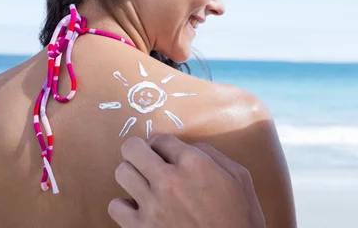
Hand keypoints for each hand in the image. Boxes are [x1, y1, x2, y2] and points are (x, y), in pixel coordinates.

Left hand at [108, 134, 265, 227]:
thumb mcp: (240, 178)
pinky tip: (139, 209)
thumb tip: (191, 148)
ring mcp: (153, 206)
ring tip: (143, 184)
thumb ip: (214, 156)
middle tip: (147, 160)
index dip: (163, 145)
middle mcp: (169, 180)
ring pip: (122, 173)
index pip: (161, 139)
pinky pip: (115, 207)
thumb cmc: (241, 219)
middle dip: (139, 150)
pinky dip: (125, 206)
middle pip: (132, 149)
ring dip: (132, 175)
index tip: (165, 153)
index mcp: (194, 164)